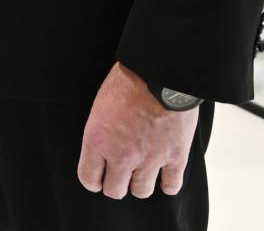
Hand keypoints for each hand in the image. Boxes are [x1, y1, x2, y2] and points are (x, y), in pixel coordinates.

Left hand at [76, 63, 197, 200]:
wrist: (159, 72)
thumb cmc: (128, 80)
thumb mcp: (100, 105)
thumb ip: (101, 132)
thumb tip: (104, 145)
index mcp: (97, 141)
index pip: (89, 178)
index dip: (93, 180)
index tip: (97, 178)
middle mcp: (121, 156)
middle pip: (115, 190)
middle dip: (116, 184)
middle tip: (120, 174)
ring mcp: (149, 160)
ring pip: (141, 191)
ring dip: (140, 184)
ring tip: (142, 174)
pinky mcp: (175, 157)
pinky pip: (171, 186)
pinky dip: (168, 184)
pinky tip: (165, 177)